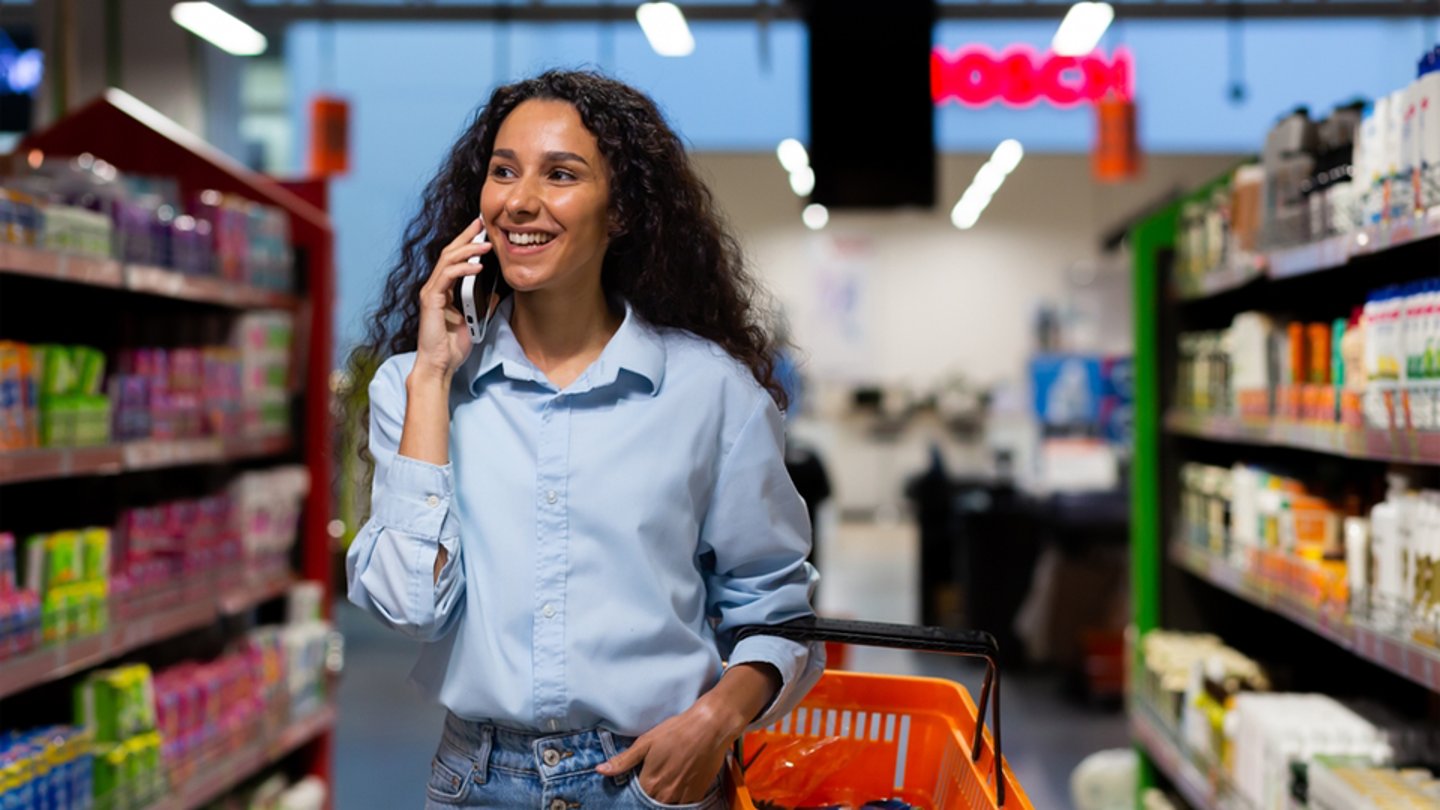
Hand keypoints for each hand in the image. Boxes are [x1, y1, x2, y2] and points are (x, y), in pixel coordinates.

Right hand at [413, 217, 494, 380]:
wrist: (439, 364)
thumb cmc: (452, 346)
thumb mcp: (475, 320)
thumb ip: (483, 304)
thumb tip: (497, 293)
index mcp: (445, 289)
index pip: (455, 258)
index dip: (468, 242)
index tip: (482, 230)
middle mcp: (435, 286)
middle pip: (450, 252)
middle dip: (466, 236)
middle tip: (482, 223)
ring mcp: (431, 292)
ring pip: (448, 260)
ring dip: (468, 250)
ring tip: (486, 244)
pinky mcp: (431, 300)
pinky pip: (447, 278)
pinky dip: (463, 269)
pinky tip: (478, 267)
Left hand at [596, 699, 738, 804]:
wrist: (710, 727)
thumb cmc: (676, 731)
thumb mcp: (646, 742)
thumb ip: (623, 761)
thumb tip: (600, 770)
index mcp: (650, 783)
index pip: (635, 797)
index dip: (635, 790)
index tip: (638, 780)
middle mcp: (666, 795)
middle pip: (651, 802)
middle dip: (649, 794)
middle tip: (655, 776)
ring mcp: (683, 797)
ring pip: (667, 804)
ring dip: (664, 796)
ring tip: (667, 779)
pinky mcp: (698, 794)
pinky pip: (684, 804)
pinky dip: (679, 797)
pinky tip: (680, 781)